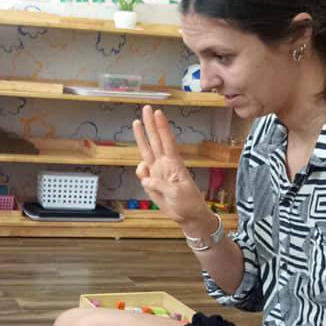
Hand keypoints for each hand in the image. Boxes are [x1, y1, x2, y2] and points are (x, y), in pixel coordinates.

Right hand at [132, 106, 207, 226]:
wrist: (187, 216)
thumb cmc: (188, 203)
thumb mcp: (177, 194)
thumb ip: (160, 185)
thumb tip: (145, 178)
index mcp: (175, 164)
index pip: (167, 142)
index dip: (162, 128)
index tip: (158, 113)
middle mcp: (165, 164)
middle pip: (156, 140)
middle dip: (150, 124)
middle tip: (146, 108)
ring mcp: (158, 172)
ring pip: (147, 151)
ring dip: (141, 137)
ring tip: (136, 122)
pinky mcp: (152, 182)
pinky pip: (143, 174)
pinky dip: (141, 173)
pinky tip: (145, 178)